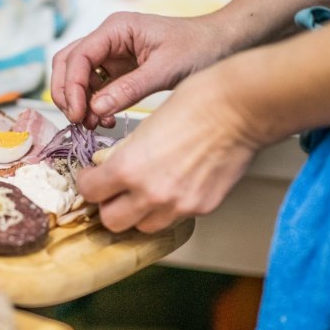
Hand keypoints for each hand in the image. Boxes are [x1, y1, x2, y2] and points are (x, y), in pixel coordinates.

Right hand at [51, 12, 230, 128]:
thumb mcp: (165, 70)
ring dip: (79, 102)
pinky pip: (94, 89)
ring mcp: (111, 55)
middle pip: (68, 64)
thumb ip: (129, 89)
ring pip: (77, 78)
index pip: (78, 56)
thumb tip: (96, 108)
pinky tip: (106, 119)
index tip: (77, 112)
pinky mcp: (118, 71)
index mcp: (117, 29)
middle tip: (78, 120)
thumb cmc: (199, 47)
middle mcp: (109, 39)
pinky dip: (93, 106)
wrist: (221, 46)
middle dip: (67, 94)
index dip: (72, 86)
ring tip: (94, 123)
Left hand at [76, 72, 258, 232]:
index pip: (90, 192)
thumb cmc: (196, 104)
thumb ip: (122, 154)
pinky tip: (171, 186)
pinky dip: (166, 208)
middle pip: (112, 221)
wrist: (240, 108)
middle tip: (112, 190)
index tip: (92, 176)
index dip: (88, 182)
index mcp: (129, 168)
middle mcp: (152, 194)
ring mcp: (178, 205)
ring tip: (143, 191)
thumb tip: (107, 166)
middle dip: (109, 205)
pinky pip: (173, 218)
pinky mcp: (202, 208)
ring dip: (137, 212)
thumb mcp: (143, 126)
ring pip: (142, 226)